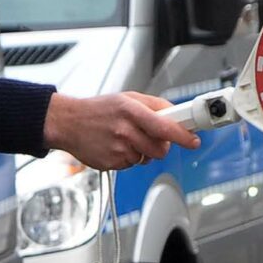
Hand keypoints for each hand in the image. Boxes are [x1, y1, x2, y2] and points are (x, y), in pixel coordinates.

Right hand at [44, 91, 199, 169]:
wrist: (68, 123)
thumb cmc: (98, 110)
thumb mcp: (127, 98)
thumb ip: (154, 105)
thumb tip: (176, 115)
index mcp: (131, 110)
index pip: (165, 127)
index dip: (183, 136)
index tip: (194, 141)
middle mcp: (125, 130)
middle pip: (160, 149)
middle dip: (160, 145)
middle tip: (149, 136)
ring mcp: (117, 149)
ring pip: (146, 159)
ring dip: (142, 152)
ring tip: (126, 138)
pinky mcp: (111, 163)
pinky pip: (131, 165)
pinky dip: (128, 158)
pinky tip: (116, 146)